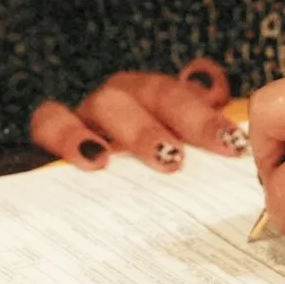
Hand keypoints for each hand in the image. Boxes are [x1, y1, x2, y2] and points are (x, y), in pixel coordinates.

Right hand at [30, 58, 246, 171]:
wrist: (66, 189)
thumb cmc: (135, 178)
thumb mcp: (172, 166)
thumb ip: (200, 151)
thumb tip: (234, 148)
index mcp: (162, 102)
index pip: (191, 96)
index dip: (211, 117)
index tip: (234, 146)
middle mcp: (129, 98)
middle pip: (157, 94)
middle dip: (178, 121)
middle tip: (183, 157)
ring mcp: (90, 111)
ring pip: (109, 103)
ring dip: (132, 129)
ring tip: (157, 159)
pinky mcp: (50, 130)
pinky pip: (50, 120)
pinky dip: (68, 134)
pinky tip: (90, 160)